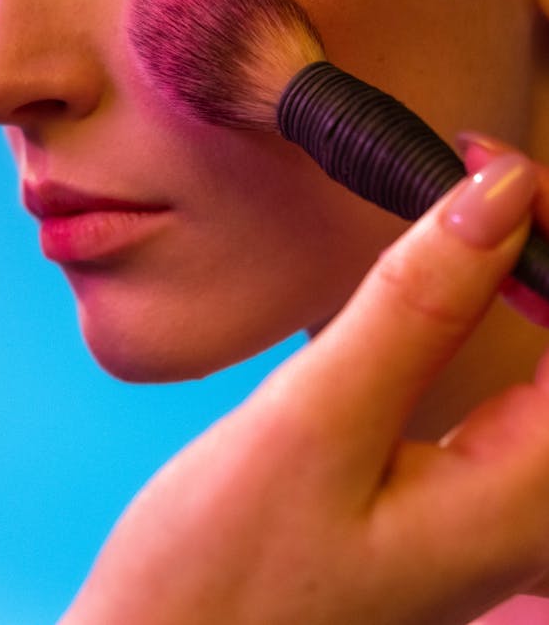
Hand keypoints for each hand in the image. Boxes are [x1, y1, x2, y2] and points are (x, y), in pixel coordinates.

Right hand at [61, 149, 548, 624]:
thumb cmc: (221, 576)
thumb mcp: (313, 422)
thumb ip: (415, 306)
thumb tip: (502, 193)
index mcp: (528, 499)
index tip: (483, 161)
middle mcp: (535, 514)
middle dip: (542, 244)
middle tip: (474, 173)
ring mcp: (499, 515)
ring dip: (524, 273)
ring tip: (471, 207)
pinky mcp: (458, 503)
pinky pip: (517, 394)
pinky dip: (492, 315)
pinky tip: (455, 288)